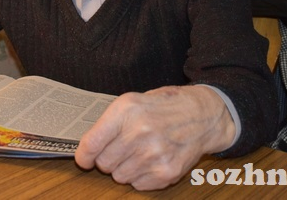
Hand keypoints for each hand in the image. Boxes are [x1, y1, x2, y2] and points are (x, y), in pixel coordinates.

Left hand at [74, 85, 234, 190]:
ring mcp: (154, 155)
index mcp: (127, 111)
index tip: (84, 159)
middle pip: (104, 164)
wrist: (202, 115)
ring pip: (119, 177)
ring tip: (139, 152)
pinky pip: (138, 185)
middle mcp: (139, 133)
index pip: (92, 143)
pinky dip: (141, 176)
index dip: (84, 155)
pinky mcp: (166, 172)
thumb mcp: (133, 101)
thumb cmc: (164, 107)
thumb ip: (109, 123)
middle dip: (107, 159)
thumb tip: (87, 148)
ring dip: (124, 168)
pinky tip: (152, 160)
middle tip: (121, 148)